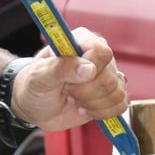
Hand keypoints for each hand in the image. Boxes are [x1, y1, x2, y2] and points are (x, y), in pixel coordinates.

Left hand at [10, 27, 128, 131]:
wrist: (35, 107)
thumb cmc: (34, 86)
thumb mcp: (39, 76)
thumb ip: (61, 68)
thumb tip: (89, 69)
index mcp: (82, 41)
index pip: (102, 52)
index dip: (88, 71)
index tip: (69, 81)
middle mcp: (98, 57)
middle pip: (110, 78)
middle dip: (86, 93)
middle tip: (68, 91)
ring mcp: (107, 76)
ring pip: (117, 94)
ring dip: (92, 104)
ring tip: (75, 99)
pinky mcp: (111, 95)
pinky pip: (120, 106)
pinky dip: (101, 113)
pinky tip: (86, 108)